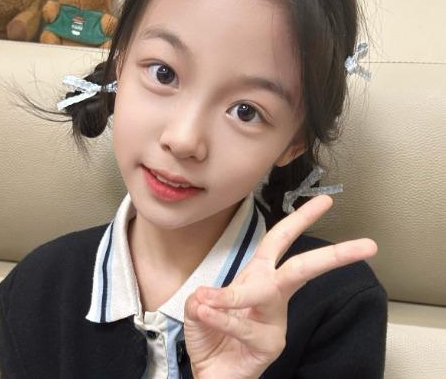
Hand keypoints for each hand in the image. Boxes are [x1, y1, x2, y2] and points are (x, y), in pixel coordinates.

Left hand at [183, 194, 377, 378]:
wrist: (212, 371)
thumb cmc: (211, 334)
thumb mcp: (199, 306)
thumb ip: (203, 296)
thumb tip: (207, 295)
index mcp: (260, 275)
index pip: (281, 240)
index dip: (300, 219)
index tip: (326, 202)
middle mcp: (272, 294)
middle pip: (302, 268)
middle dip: (332, 255)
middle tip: (365, 246)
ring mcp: (276, 321)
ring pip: (267, 293)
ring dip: (232, 296)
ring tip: (206, 301)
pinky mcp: (271, 346)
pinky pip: (243, 325)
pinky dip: (220, 319)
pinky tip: (205, 315)